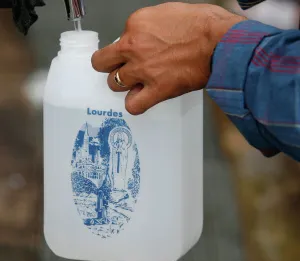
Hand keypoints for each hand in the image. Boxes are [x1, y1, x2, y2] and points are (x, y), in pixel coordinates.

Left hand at [92, 3, 244, 114]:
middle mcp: (134, 47)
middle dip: (111, 66)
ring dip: (123, 85)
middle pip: (104, 63)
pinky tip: (141, 100)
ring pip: (114, 84)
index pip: (118, 41)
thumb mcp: (168, 12)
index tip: (134, 53)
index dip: (126, 49)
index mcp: (136, 24)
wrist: (220, 42)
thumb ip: (149, 27)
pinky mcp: (157, 89)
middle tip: (120, 69)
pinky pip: (133, 105)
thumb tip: (146, 37)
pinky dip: (135, 105)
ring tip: (135, 84)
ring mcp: (143, 70)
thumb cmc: (203, 26)